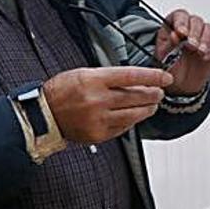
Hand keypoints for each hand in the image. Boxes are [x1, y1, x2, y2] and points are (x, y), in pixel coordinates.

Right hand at [44, 67, 173, 142]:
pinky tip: (134, 116)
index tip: (165, 77)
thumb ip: (109, 77)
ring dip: (147, 109)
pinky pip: (123, 128)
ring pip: (134, 114)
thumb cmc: (61, 91)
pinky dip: (131, 121)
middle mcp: (98, 100)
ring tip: (152, 104)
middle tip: (160, 92)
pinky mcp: (99, 134)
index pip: (132, 76)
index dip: (153, 76)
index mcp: (94, 80)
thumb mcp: (84, 74)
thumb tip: (136, 81)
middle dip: (154, 94)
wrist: (44, 114)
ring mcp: (99, 119)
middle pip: (137, 96)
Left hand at [158, 9, 209, 95]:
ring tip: (199, 52)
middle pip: (195, 20)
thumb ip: (169, 44)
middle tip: (191, 45)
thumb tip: (174, 35)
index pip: (179, 15)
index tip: (181, 32)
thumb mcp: (163, 56)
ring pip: (207, 28)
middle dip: (194, 33)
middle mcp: (188, 28)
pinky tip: (205, 57)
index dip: (181, 22)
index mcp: (173, 26)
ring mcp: (201, 36)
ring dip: (204, 40)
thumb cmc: (170, 66)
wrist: (181, 83)